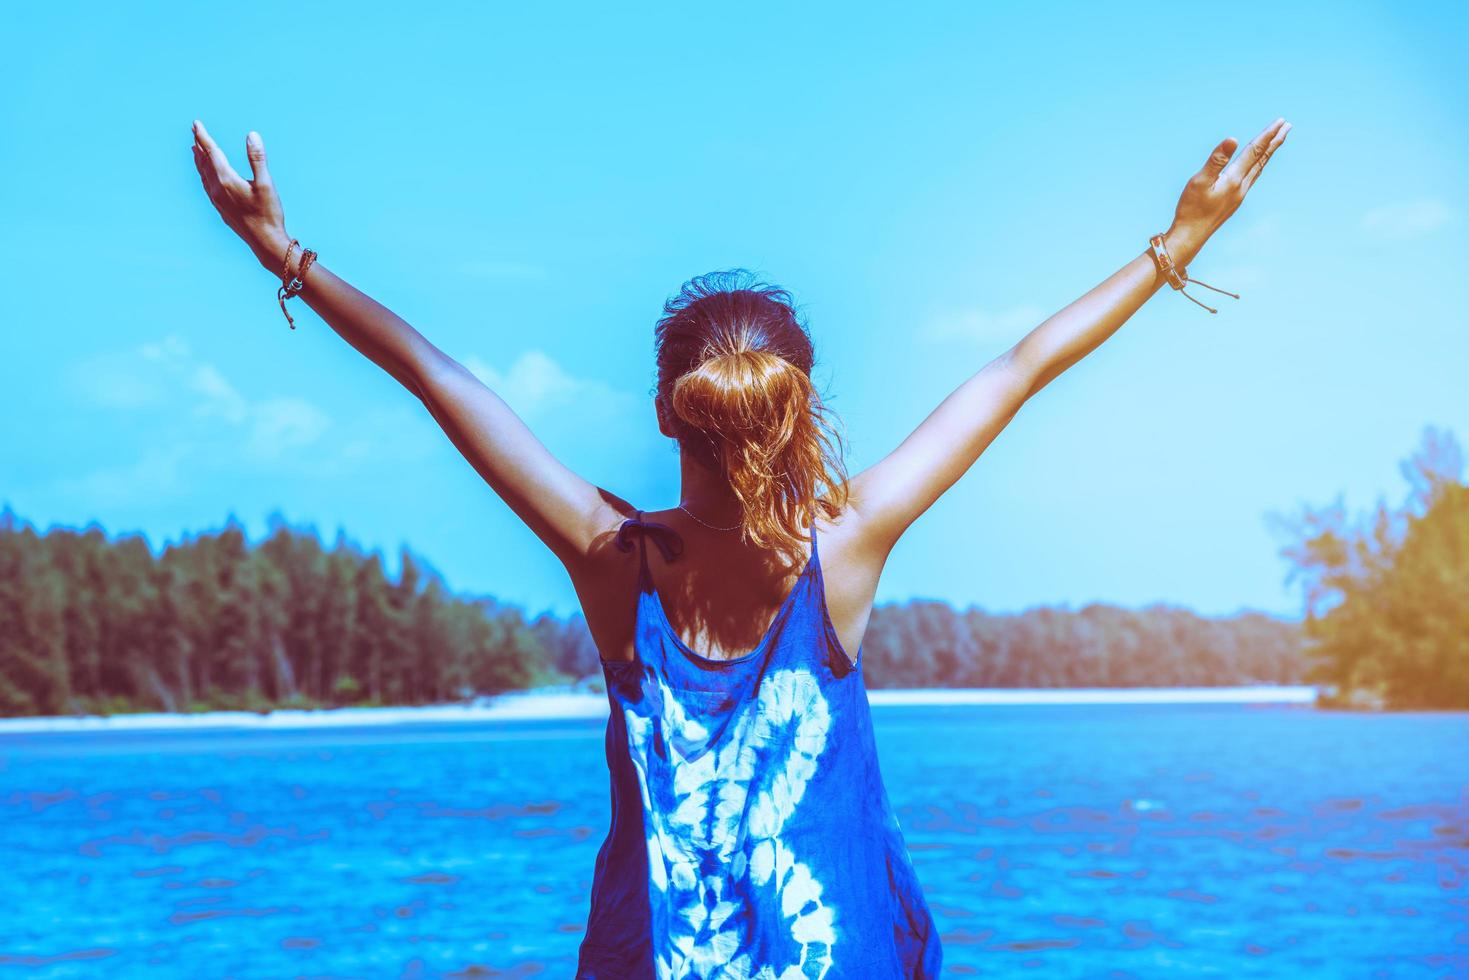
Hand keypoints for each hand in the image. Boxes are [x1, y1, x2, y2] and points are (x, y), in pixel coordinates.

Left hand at [191, 120, 289, 272]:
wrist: (265, 242)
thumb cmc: (268, 213)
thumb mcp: (266, 184)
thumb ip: (257, 158)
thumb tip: (251, 135)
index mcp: (226, 180)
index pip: (211, 152)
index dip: (203, 136)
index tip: (195, 123)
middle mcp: (217, 189)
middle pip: (204, 161)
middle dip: (199, 144)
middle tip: (195, 130)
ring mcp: (217, 200)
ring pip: (203, 174)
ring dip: (199, 160)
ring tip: (196, 149)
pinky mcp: (220, 209)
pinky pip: (207, 186)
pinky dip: (204, 174)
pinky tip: (207, 176)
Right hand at [1165, 116, 1291, 263]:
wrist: (1190, 237)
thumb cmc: (1191, 209)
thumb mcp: (1199, 182)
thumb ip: (1216, 160)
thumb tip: (1233, 139)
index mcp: (1234, 179)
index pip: (1254, 151)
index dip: (1267, 135)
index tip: (1280, 121)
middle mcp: (1241, 187)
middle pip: (1262, 159)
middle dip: (1275, 141)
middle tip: (1287, 126)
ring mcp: (1239, 196)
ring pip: (1259, 169)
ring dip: (1268, 153)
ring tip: (1276, 142)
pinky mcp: (1234, 202)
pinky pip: (1252, 178)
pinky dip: (1258, 166)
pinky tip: (1256, 166)